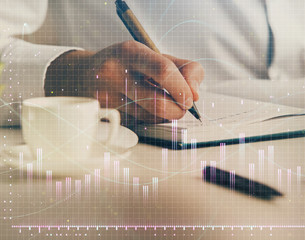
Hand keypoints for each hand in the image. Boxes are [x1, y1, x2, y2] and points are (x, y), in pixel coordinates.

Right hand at [45, 41, 203, 124]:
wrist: (81, 76)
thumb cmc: (125, 65)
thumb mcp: (152, 55)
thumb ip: (184, 68)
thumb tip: (196, 94)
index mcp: (130, 52)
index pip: (163, 71)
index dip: (183, 88)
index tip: (191, 97)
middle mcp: (114, 75)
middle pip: (159, 103)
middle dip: (179, 109)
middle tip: (182, 105)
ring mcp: (107, 99)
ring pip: (152, 118)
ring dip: (165, 114)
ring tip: (154, 98)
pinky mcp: (105, 118)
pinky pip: (140, 126)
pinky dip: (150, 119)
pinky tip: (140, 107)